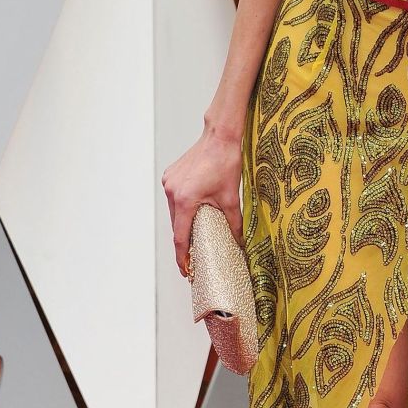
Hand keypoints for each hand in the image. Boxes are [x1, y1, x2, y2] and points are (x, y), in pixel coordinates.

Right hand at [160, 122, 245, 277]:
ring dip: (183, 224)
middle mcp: (173, 192)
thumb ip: (233, 223)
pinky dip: (182, 208)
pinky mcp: (170, 176)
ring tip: (194, 235)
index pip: (180, 236)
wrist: (220, 137)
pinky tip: (193, 212)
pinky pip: (174, 199)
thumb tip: (238, 241)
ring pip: (174, 212)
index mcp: (185, 200)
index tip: (185, 269)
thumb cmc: (225, 163)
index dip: (182, 256)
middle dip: (184, 242)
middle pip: (176, 225)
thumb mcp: (231, 197)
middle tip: (192, 257)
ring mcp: (169, 183)